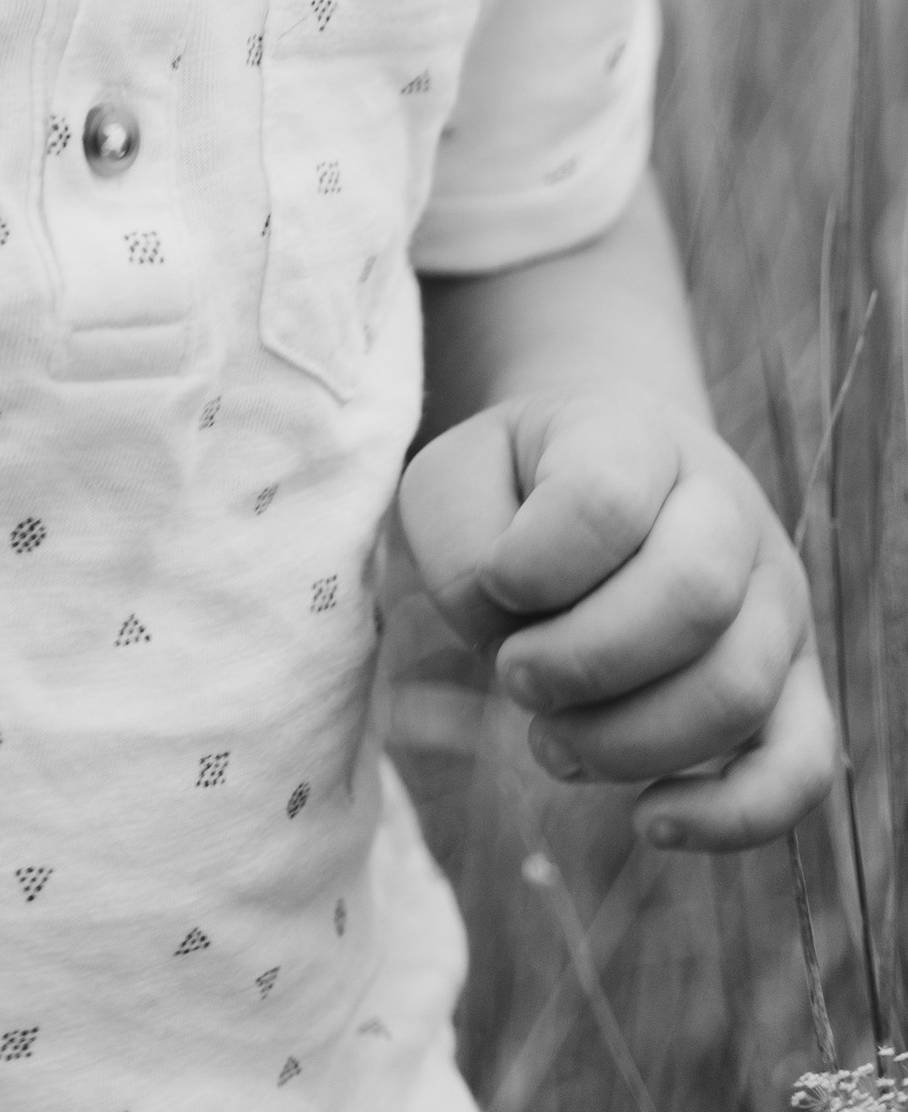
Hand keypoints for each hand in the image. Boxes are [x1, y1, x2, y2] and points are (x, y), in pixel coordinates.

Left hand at [397, 388, 833, 848]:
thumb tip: (512, 635)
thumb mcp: (455, 480)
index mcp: (636, 438)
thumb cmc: (518, 489)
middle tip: (514, 674)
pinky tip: (649, 821)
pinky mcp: (794, 684)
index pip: (604, 498)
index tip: (496, 582)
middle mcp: (727, 510)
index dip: (532, 563)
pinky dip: (731, 814)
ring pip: (737, 689)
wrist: (606, 478)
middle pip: (692, 596)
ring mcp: (773, 599)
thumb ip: (461, 545)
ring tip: (551, 740)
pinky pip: (802, 765)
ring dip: (627, 741)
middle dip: (583, 661)